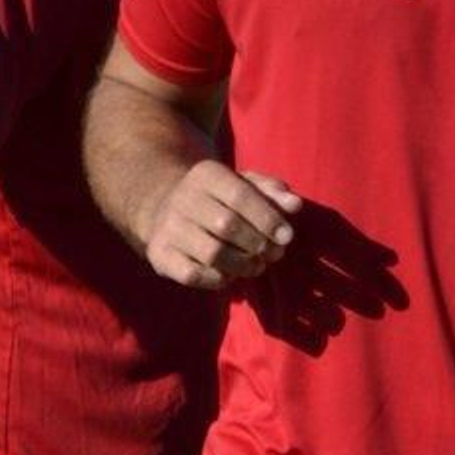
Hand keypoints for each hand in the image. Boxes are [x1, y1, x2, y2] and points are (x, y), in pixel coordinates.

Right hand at [144, 164, 300, 289]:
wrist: (165, 207)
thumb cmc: (219, 199)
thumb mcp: (244, 185)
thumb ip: (271, 193)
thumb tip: (295, 204)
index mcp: (206, 175)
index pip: (240, 195)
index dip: (267, 218)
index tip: (287, 236)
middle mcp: (182, 198)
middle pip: (227, 226)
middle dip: (258, 244)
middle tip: (275, 253)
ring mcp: (168, 227)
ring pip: (212, 253)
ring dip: (243, 265)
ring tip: (257, 265)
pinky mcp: (159, 254)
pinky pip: (193, 275)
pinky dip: (218, 279)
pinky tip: (230, 274)